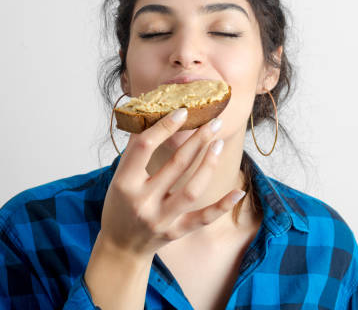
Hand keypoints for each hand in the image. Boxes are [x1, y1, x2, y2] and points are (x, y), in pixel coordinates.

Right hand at [98, 108, 245, 258]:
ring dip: (208, 164)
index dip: (164, 126)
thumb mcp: (120, 177)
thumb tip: (154, 115)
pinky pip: (203, 219)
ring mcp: (160, 219)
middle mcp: (143, 202)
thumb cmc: (119, 205)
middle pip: (176, 164)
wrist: (119, 246)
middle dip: (197, 140)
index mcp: (124, 183)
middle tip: (213, 122)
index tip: (183, 111)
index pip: (144, 147)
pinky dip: (222, 206)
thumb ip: (135, 152)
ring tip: (218, 143)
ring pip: (192, 190)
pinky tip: (239, 191)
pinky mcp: (175, 232)